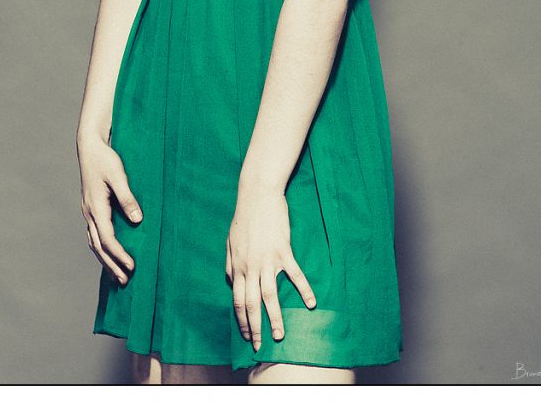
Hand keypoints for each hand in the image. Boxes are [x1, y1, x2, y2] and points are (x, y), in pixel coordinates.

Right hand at [77, 137, 142, 286]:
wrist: (90, 147)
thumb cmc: (105, 159)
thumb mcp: (118, 176)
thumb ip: (127, 197)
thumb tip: (137, 220)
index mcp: (96, 207)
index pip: (107, 239)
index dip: (119, 254)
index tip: (132, 266)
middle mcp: (89, 213)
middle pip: (98, 246)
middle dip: (111, 264)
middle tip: (125, 281)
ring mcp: (88, 211)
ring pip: (94, 243)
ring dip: (105, 259)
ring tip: (117, 274)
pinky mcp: (91, 208)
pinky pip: (94, 235)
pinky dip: (101, 248)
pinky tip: (108, 253)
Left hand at [226, 183, 316, 350]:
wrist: (258, 194)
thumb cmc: (243, 217)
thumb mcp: (230, 240)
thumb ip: (229, 263)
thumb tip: (229, 280)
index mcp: (237, 266)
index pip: (237, 300)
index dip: (242, 320)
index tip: (247, 335)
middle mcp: (250, 266)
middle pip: (251, 303)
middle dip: (255, 327)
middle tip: (260, 345)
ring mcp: (267, 259)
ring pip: (269, 295)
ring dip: (274, 317)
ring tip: (279, 335)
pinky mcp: (283, 250)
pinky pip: (294, 274)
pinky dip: (304, 289)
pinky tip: (311, 303)